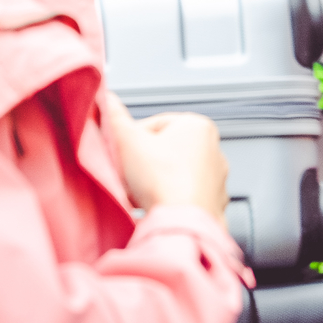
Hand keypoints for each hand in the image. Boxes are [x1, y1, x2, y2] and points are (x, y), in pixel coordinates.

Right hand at [104, 93, 229, 220]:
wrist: (181, 224)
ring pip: (176, 176)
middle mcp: (214, 150)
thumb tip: (105, 98)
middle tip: (129, 178)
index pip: (154, 126)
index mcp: (198, 126)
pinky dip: (172, 202)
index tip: (122, 157)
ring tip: (142, 196)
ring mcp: (217, 179)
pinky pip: (186, 198)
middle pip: (165, 151)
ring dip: (157, 184)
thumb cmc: (160, 181)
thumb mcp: (127, 141)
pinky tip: (158, 209)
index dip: (131, 141)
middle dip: (144, 164)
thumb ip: (114, 117)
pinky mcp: (215, 204)